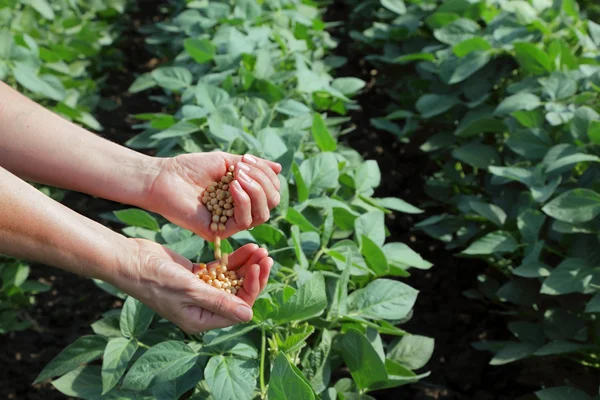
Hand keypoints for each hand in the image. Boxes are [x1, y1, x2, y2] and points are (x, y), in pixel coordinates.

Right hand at [113, 240, 272, 332]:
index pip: (238, 307)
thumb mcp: (189, 291)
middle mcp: (203, 308)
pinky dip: (233, 260)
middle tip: (266, 256)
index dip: (252, 288)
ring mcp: (200, 291)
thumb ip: (219, 302)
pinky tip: (246, 248)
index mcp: (201, 320)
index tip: (259, 267)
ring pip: (232, 279)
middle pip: (238, 293)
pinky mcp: (196, 275)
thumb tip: (249, 315)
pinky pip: (221, 269)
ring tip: (259, 249)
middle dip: (253, 275)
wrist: (130, 260)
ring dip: (246, 265)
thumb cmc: (155, 279)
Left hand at [145, 152, 281, 240]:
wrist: (164, 178)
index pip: (271, 189)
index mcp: (243, 194)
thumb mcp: (226, 161)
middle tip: (243, 168)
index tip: (247, 159)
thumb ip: (252, 165)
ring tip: (238, 177)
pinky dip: (244, 201)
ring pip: (263, 214)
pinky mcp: (220, 232)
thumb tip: (279, 168)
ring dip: (256, 191)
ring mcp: (231, 222)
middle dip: (264, 182)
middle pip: (271, 203)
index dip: (266, 174)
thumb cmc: (190, 168)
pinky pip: (245, 222)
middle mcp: (240, 210)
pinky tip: (232, 186)